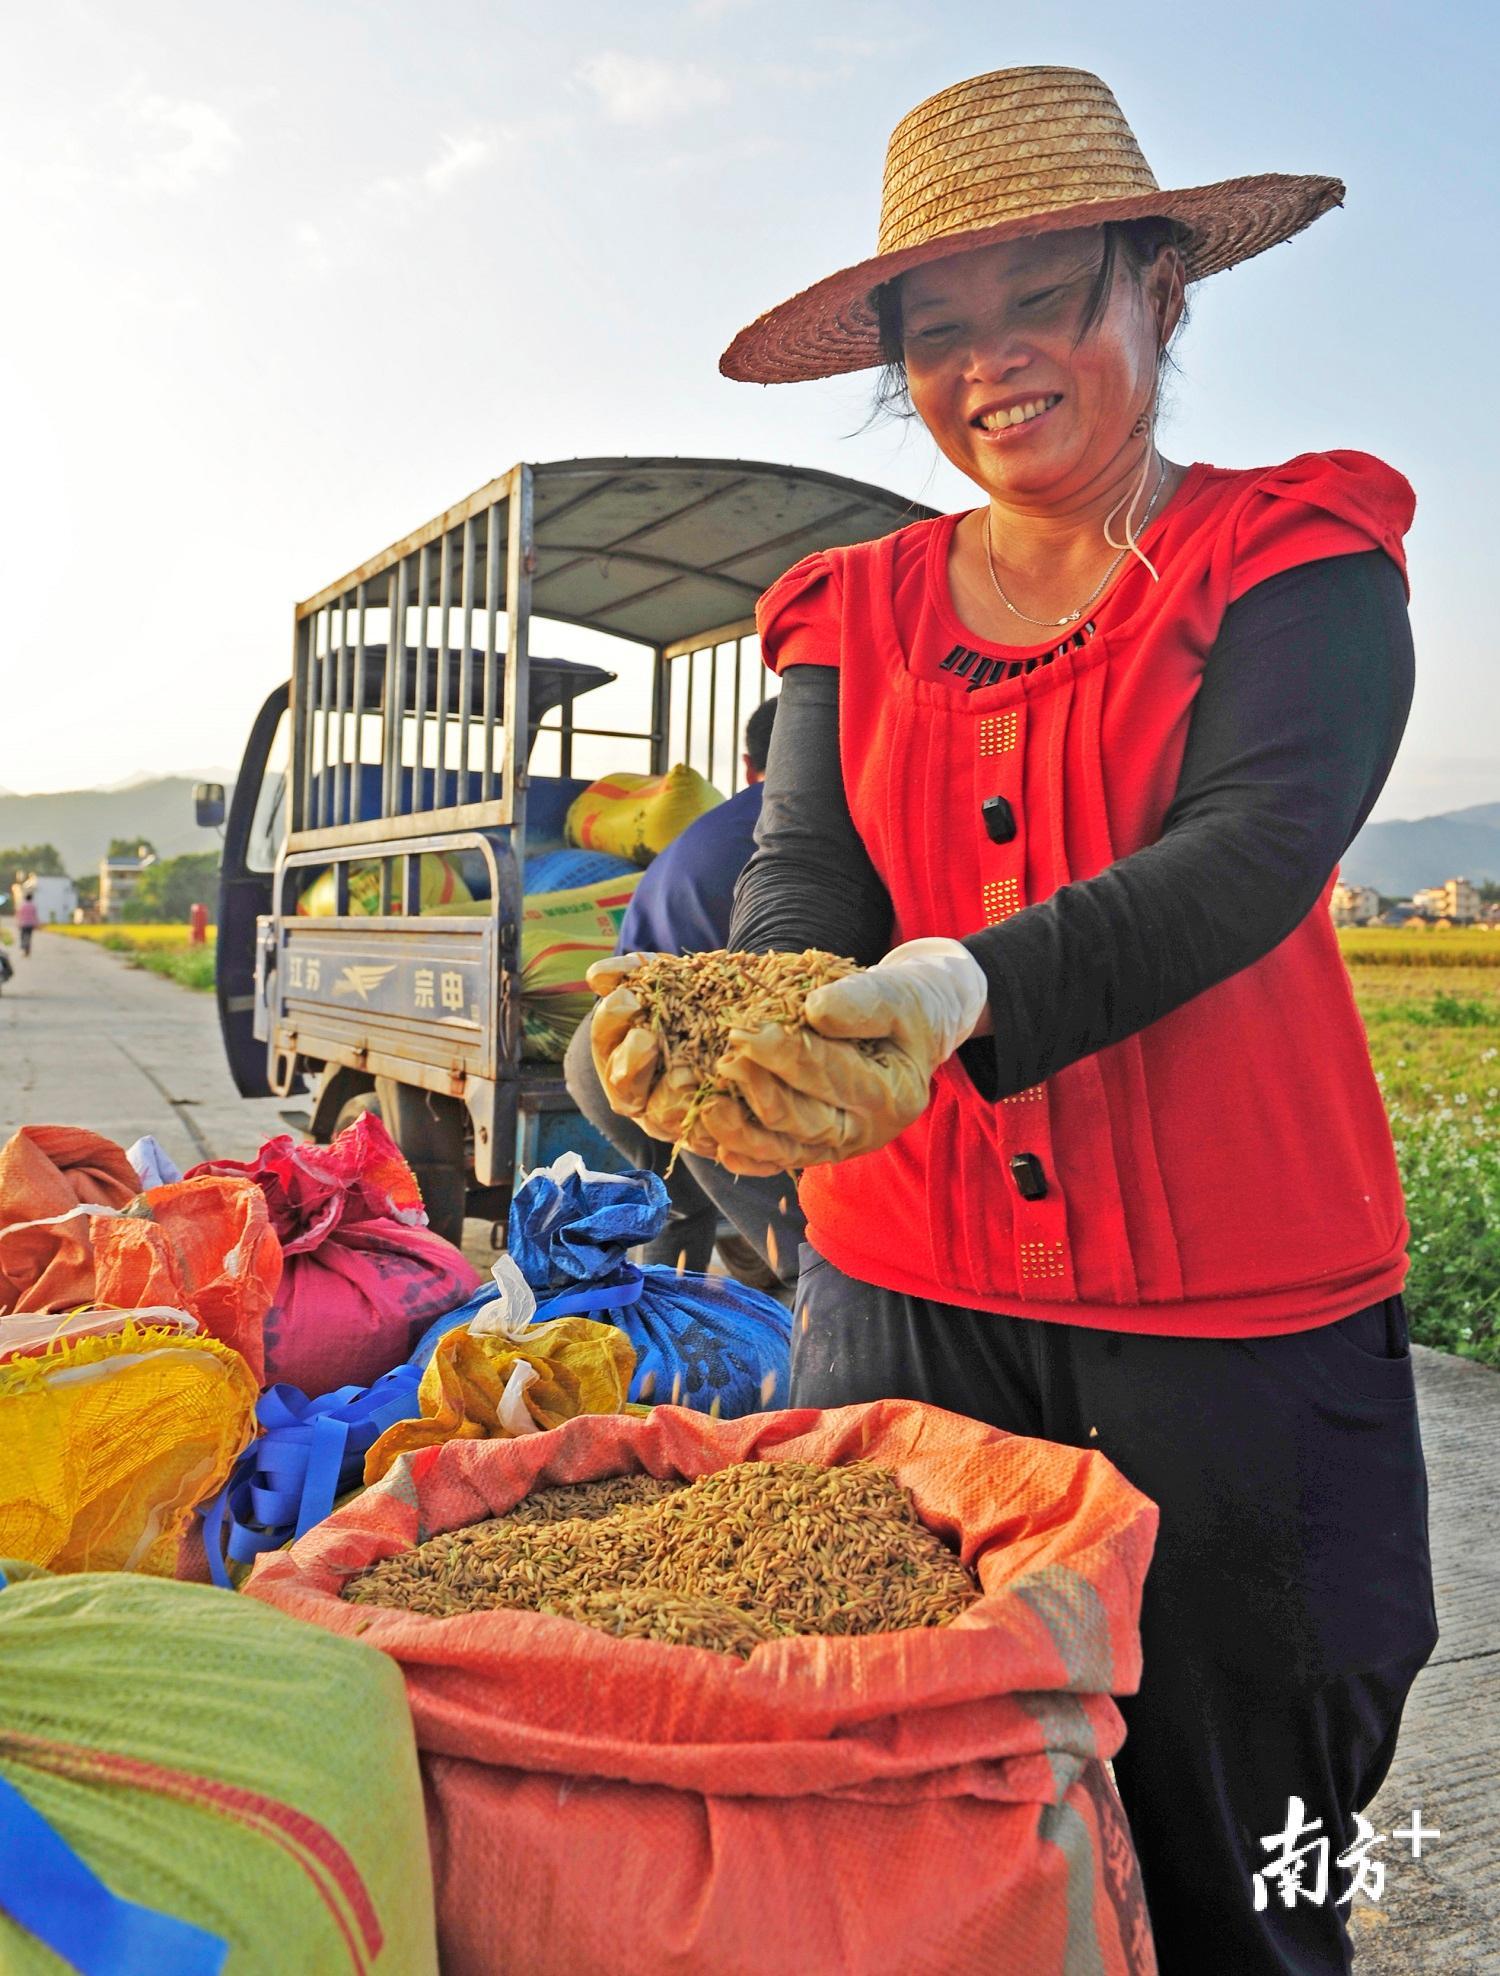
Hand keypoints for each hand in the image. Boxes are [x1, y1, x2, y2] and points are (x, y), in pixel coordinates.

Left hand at [713, 938, 988, 1169]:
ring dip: (742, 1133)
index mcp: (892, 1095)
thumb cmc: (902, 1007)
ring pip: (784, 1151)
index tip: (747, 1032)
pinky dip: (744, 1155)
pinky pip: (774, 1162)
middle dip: (761, 1091)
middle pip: (806, 1121)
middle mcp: (865, 1131)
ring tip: (708, 1107)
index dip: (788, 1055)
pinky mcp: (813, 1149)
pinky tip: (713, 1144)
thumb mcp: (896, 994)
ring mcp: (837, 1146)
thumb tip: (815, 1012)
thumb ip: (863, 1003)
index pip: (833, 1077)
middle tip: (724, 1061)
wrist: (909, 1030)